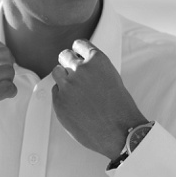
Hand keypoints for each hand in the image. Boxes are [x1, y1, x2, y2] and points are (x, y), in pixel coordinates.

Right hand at [0, 38, 16, 143]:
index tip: (1, 63)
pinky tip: (5, 95)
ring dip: (9, 79)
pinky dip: (10, 91)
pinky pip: (7, 88)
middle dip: (9, 64)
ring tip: (2, 87)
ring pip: (7, 71)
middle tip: (4, 75)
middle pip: (4, 53)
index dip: (2, 53)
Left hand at [50, 39, 146, 159]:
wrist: (120, 131)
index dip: (78, 50)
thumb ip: (95, 70)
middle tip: (73, 72)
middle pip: (65, 55)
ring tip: (72, 87)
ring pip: (56, 71)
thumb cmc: (120, 108)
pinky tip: (74, 104)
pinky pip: (55, 91)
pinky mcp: (59, 101)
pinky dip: (62, 95)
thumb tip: (81, 67)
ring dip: (62, 77)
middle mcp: (80, 69)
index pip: (80, 44)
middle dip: (68, 62)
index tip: (77, 54)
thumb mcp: (112, 78)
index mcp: (97, 60)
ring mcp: (68, 85)